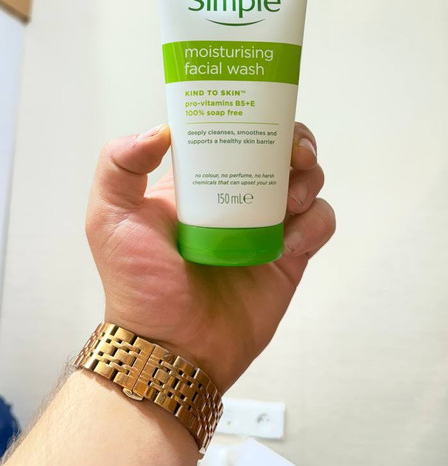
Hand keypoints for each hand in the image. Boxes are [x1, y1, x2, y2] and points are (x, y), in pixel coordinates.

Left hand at [86, 122, 334, 392]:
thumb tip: (160, 129)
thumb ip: (118, 165)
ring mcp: (266, 227)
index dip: (255, 119)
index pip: (235, 134)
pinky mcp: (289, 258)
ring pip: (306, 181)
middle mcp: (237, 197)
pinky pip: (319, 224)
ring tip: (290, 200)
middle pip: (280, 151)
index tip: (265, 116)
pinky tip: (290, 242)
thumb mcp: (109, 219)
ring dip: (309, 179)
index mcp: (200, 181)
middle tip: (295, 155)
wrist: (172, 349)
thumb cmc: (137, 286)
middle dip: (296, 144)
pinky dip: (316, 223)